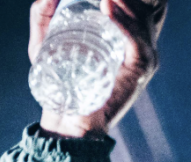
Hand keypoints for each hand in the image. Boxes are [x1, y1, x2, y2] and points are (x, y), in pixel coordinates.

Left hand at [30, 0, 166, 137]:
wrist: (66, 120)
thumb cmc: (59, 82)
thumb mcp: (45, 44)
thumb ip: (43, 17)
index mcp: (127, 32)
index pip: (140, 2)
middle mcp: (141, 41)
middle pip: (147, 4)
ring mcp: (144, 55)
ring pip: (143, 17)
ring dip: (125, 0)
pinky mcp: (140, 70)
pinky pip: (137, 41)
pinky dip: (124, 22)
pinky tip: (109, 6)